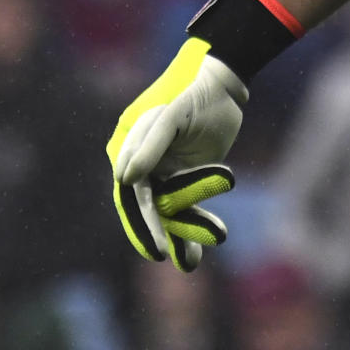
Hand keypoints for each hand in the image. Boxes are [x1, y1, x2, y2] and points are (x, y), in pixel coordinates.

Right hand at [106, 38, 247, 271]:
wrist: (224, 86)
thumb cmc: (195, 94)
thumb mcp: (175, 114)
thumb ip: (152, 143)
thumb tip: (125, 177)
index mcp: (131, 146)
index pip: (129, 193)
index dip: (139, 221)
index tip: (155, 247)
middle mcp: (143, 163)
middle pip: (147, 207)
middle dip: (158, 233)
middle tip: (167, 257)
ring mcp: (163, 172)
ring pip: (168, 211)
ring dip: (182, 233)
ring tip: (192, 262)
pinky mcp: (184, 177)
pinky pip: (186, 206)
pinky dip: (193, 225)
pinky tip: (200, 250)